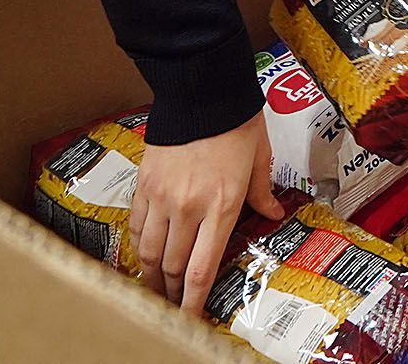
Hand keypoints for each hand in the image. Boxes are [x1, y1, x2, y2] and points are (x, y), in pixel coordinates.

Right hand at [129, 110, 282, 314]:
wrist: (202, 89)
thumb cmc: (236, 121)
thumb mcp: (260, 157)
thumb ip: (263, 192)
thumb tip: (272, 213)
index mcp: (222, 206)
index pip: (201, 268)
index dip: (192, 301)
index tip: (189, 318)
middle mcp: (189, 207)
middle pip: (172, 266)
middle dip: (171, 293)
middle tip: (172, 306)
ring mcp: (162, 196)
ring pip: (148, 250)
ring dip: (150, 275)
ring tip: (153, 288)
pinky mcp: (144, 182)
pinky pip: (135, 224)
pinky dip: (138, 244)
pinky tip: (143, 253)